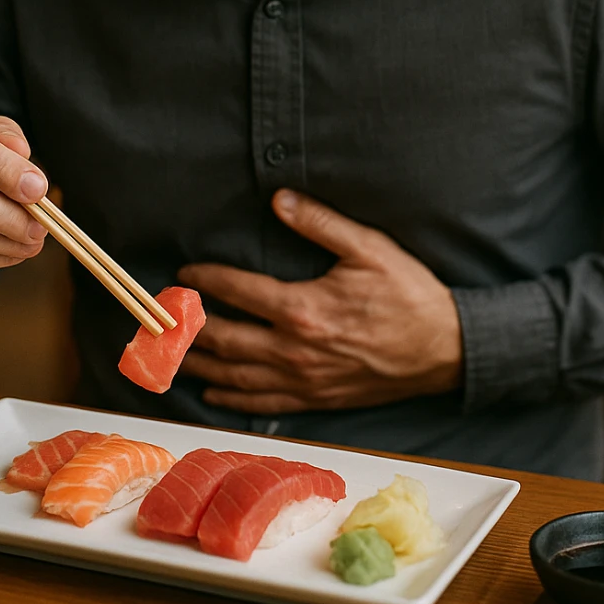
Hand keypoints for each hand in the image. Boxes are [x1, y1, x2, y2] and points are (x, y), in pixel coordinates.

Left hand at [178, 189, 462, 414]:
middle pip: (222, 340)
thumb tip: (279, 199)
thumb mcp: (369, 248)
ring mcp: (303, 380)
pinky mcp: (316, 400)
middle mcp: (294, 350)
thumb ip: (320, 223)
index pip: (237, 292)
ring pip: (235, 376)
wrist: (446, 350)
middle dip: (185, 329)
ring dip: (196, 366)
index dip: (204, 282)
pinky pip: (262, 403)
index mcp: (302, 309)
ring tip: (168, 356)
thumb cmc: (410, 296)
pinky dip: (231, 399)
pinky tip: (213, 393)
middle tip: (157, 321)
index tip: (183, 275)